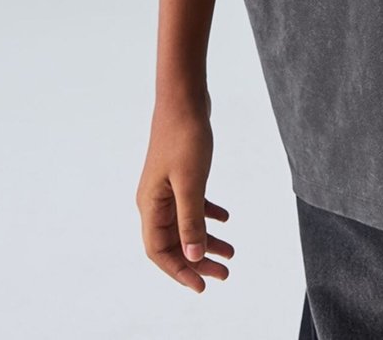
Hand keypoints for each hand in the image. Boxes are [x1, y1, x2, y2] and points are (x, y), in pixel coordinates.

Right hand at [136, 100, 234, 291]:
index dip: (179, 271)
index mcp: (150, 205)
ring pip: (185, 224)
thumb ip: (191, 221)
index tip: (202, 286)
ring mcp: (166, 187)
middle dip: (198, 261)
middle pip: (174, 242)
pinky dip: (207, 214)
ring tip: (231, 252)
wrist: (184, 97)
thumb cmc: (184, 136)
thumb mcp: (191, 183)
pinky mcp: (180, 174)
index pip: (159, 251)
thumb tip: (193, 258)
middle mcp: (154, 200)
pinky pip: (192, 204)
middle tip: (224, 274)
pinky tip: (226, 218)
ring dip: (206, 240)